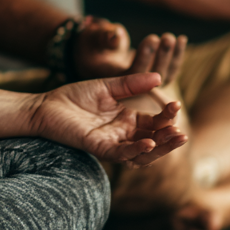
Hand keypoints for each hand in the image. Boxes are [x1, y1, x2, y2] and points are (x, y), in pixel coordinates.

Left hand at [31, 71, 186, 167]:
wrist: (46, 105)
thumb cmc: (74, 97)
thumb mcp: (107, 86)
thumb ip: (131, 83)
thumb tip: (159, 77)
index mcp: (127, 119)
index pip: (154, 121)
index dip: (167, 116)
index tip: (176, 104)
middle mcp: (123, 134)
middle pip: (154, 140)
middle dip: (170, 137)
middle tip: (183, 131)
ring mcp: (112, 142)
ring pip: (143, 152)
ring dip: (161, 148)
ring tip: (176, 138)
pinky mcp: (99, 147)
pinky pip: (121, 153)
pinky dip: (136, 149)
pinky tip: (149, 142)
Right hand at [75, 18, 186, 88]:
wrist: (93, 58)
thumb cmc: (91, 46)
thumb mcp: (93, 40)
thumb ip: (104, 38)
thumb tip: (117, 35)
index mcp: (111, 85)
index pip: (133, 75)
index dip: (145, 58)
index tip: (152, 38)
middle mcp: (130, 92)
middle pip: (152, 80)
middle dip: (162, 58)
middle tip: (166, 38)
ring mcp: (144, 89)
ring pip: (164, 77)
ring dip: (170, 56)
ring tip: (172, 36)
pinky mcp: (152, 82)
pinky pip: (167, 72)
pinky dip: (175, 56)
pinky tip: (182, 39)